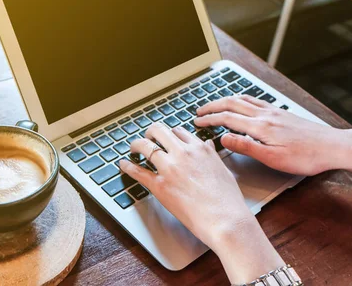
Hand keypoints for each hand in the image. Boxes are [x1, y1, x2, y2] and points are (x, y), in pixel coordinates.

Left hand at [120, 124, 283, 282]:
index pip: (178, 131)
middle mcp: (183, 154)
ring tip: (133, 148)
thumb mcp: (223, 170)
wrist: (225, 220)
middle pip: (159, 131)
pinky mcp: (160, 186)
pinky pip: (138, 171)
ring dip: (136, 145)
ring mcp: (169, 168)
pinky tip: (123, 164)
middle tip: (146, 138)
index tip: (165, 138)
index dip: (169, 134)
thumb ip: (211, 155)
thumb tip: (206, 145)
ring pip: (145, 146)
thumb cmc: (228, 200)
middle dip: (150, 133)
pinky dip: (128, 166)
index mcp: (199, 149)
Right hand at [195, 95, 351, 175]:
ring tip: (214, 104)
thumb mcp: (273, 159)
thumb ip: (246, 147)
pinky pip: (255, 100)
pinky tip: (242, 103)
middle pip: (232, 104)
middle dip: (212, 106)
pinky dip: (241, 99)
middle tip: (198, 110)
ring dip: (225, 100)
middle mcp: (265, 115)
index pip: (227, 119)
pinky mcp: (281, 112)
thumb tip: (224, 138)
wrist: (333, 146)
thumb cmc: (306, 157)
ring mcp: (274, 111)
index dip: (209, 119)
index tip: (196, 121)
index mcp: (260, 127)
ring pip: (243, 99)